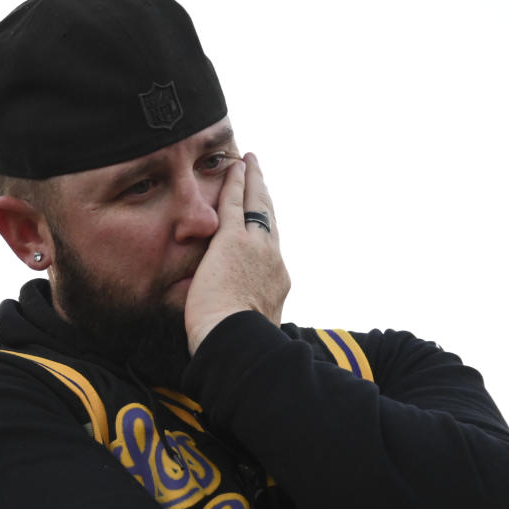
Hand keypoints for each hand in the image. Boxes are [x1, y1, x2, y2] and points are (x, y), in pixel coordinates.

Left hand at [184, 153, 289, 354]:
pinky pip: (236, 203)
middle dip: (265, 197)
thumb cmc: (236, 344)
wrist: (237, 342)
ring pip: (257, 206)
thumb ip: (244, 315)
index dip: (267, 229)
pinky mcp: (233, 241)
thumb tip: (232, 322)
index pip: (271, 247)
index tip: (264, 218)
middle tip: (261, 178)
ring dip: (254, 182)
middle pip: (270, 220)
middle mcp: (273, 260)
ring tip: (250, 164)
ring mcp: (256, 247)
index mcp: (276, 282)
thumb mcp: (250, 328)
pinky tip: (234, 166)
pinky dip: (236, 182)